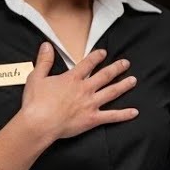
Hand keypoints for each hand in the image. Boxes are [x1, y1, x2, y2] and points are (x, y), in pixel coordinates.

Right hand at [18, 43, 137, 140]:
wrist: (39, 123)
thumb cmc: (35, 102)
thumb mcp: (36, 77)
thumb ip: (44, 61)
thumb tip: (46, 46)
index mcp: (72, 79)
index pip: (88, 63)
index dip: (97, 57)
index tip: (104, 52)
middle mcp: (85, 89)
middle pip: (105, 75)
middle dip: (117, 68)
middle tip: (126, 63)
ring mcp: (91, 104)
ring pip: (112, 92)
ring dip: (124, 85)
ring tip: (133, 80)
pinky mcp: (93, 119)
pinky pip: (112, 116)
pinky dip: (124, 114)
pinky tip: (134, 112)